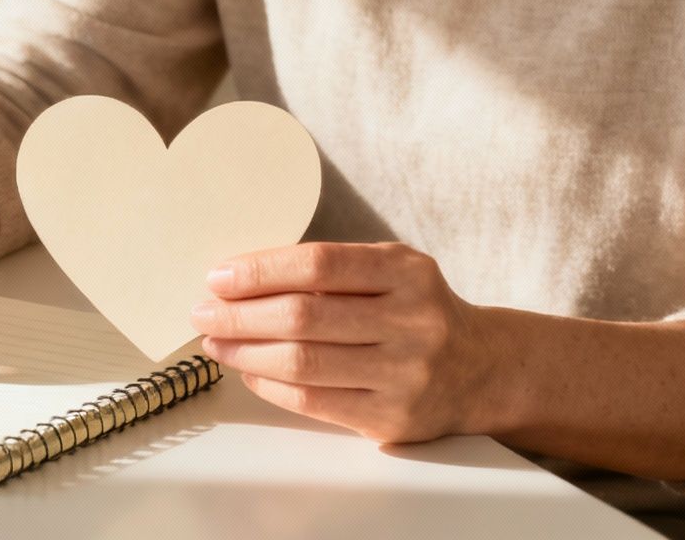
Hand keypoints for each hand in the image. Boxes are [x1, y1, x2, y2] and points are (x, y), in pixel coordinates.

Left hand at [190, 241, 496, 442]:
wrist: (481, 369)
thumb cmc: (417, 310)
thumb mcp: (393, 271)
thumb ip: (333, 269)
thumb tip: (242, 276)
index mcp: (407, 272)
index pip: (320, 265)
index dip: (261, 270)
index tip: (219, 276)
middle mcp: (412, 322)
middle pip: (304, 317)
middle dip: (240, 314)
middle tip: (203, 311)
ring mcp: (405, 375)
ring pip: (304, 363)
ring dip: (245, 351)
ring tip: (216, 341)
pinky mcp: (393, 419)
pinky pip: (314, 401)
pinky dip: (270, 385)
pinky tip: (250, 369)